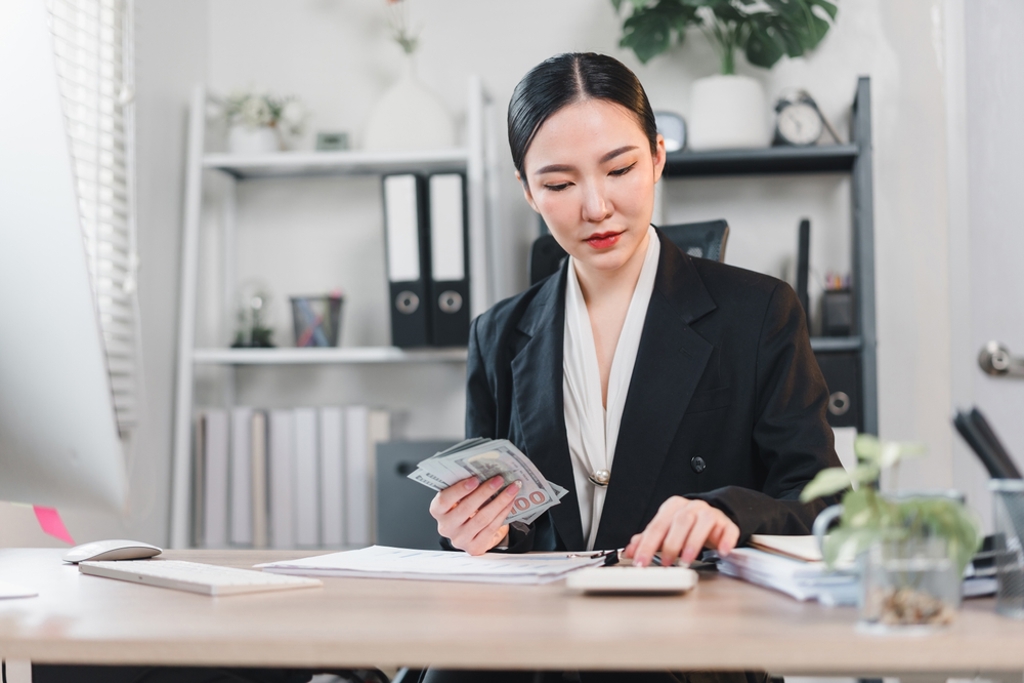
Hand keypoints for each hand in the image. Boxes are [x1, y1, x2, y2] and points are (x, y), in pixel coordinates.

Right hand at [429, 476, 520, 555]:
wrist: (468, 531)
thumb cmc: (463, 507)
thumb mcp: (458, 496)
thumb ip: (464, 485)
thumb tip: (484, 469)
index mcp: (437, 510)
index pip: (444, 500)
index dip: (460, 489)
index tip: (475, 478)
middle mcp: (446, 527)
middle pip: (466, 509)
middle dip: (485, 492)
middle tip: (499, 479)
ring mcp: (459, 539)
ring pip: (482, 519)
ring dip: (499, 501)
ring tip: (511, 488)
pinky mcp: (474, 547)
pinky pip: (491, 528)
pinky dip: (503, 513)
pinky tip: (510, 502)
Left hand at [623, 496, 739, 567]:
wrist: (712, 518)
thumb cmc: (686, 526)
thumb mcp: (665, 531)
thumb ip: (647, 540)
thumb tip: (629, 551)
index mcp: (672, 507)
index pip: (657, 525)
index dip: (647, 545)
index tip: (641, 562)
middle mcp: (691, 507)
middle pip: (680, 521)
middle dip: (671, 544)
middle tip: (665, 562)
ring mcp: (710, 513)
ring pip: (702, 522)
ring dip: (693, 543)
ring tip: (686, 560)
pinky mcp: (726, 524)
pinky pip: (727, 530)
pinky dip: (725, 541)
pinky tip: (721, 552)